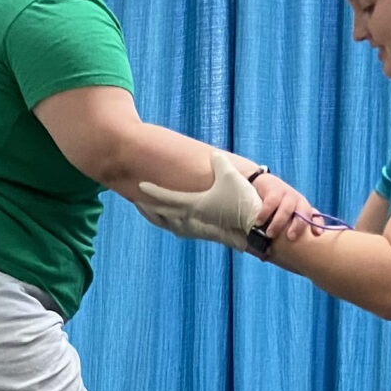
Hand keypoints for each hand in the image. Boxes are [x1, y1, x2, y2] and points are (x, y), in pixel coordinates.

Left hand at [130, 155, 263, 251]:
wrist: (255, 228)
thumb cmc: (242, 201)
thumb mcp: (230, 175)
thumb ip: (220, 162)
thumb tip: (214, 155)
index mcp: (192, 205)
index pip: (165, 197)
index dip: (151, 190)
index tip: (139, 185)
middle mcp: (190, 219)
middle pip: (161, 214)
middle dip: (147, 207)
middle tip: (135, 200)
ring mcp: (197, 228)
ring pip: (170, 224)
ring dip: (158, 217)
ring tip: (151, 212)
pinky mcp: (205, 234)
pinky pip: (181, 229)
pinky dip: (172, 224)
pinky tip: (175, 223)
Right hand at [246, 171, 316, 247]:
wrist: (262, 183)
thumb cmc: (273, 206)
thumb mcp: (282, 216)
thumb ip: (280, 232)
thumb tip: (267, 256)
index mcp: (303, 209)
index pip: (315, 216)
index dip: (317, 225)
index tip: (317, 234)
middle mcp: (298, 201)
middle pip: (304, 213)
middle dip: (298, 226)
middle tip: (291, 237)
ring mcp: (287, 195)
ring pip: (286, 210)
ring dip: (278, 223)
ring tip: (269, 234)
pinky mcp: (275, 190)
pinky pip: (271, 203)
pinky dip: (265, 214)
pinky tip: (258, 222)